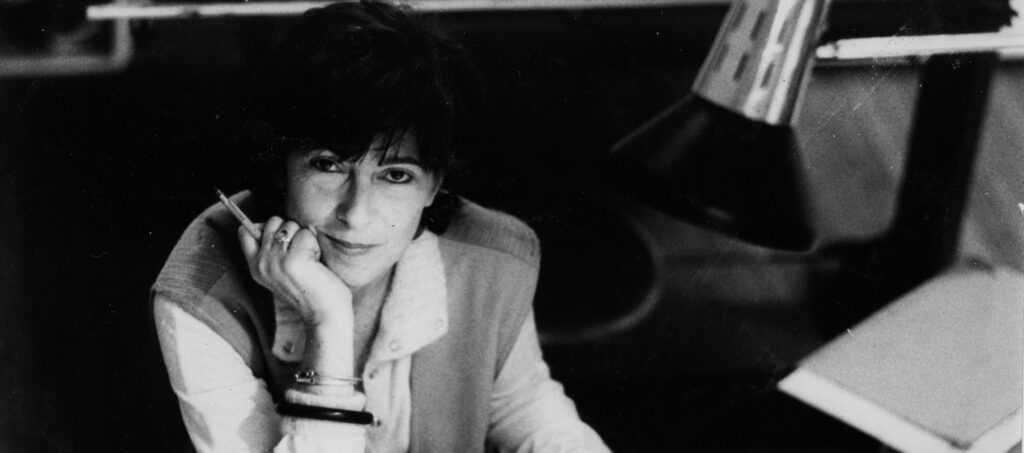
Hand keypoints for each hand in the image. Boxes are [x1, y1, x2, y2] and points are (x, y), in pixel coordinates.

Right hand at [238, 217, 354, 371]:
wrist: (324, 315)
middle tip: (301, 254)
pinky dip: (315, 245)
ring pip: (290, 225)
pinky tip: (316, 264)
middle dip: (291, 230)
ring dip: (305, 238)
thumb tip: (276, 222)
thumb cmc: (311, 289)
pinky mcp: (293, 260)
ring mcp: (275, 261)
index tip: (282, 239)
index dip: (264, 226)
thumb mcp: (283, 270)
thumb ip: (273, 250)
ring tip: (309, 261)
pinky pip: (306, 234)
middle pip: (273, 221)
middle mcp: (261, 263)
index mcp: (255, 267)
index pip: (245, 231)